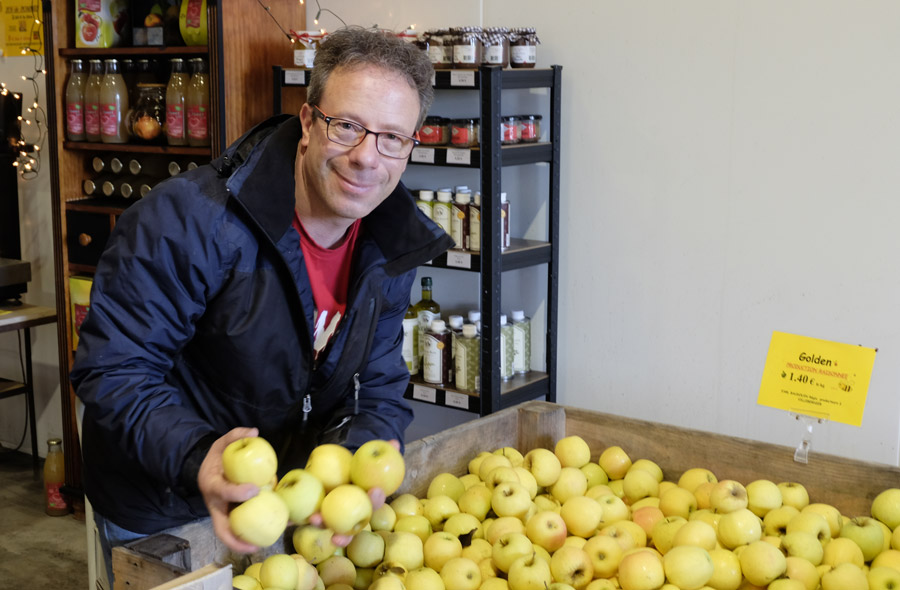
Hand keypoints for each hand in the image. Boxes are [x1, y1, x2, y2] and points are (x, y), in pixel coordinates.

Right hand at [198, 426, 262, 553]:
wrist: (205, 470)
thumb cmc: (216, 458)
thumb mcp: (221, 442)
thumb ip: (235, 435)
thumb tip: (254, 431)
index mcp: (212, 485)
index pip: (222, 491)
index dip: (237, 493)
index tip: (254, 489)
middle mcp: (215, 504)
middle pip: (221, 528)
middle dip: (236, 539)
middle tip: (255, 544)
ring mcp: (222, 513)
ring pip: (231, 533)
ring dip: (246, 543)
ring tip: (268, 543)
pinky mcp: (231, 516)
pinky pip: (241, 527)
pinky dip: (254, 532)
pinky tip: (275, 529)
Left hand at [308, 439, 399, 546]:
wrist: (338, 465)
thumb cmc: (357, 464)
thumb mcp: (369, 455)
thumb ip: (383, 450)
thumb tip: (395, 442)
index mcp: (365, 502)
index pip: (373, 504)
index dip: (375, 500)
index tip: (375, 490)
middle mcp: (349, 513)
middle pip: (350, 527)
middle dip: (345, 534)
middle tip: (340, 534)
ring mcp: (331, 514)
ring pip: (327, 525)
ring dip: (321, 525)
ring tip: (314, 519)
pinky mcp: (315, 510)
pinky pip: (307, 516)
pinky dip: (298, 518)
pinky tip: (289, 519)